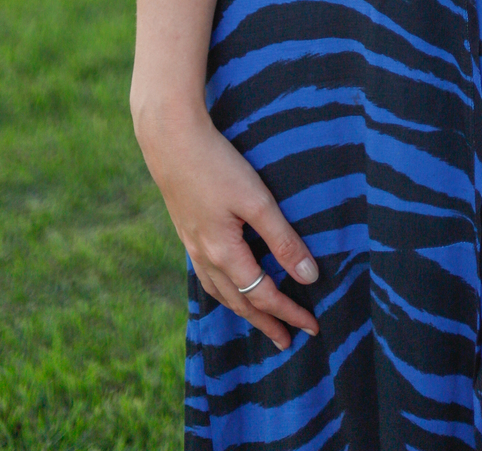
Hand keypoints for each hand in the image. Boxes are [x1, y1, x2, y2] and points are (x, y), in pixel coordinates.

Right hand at [135, 104, 319, 349]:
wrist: (170, 141)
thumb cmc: (217, 165)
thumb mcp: (256, 200)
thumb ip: (282, 238)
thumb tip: (308, 276)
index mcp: (224, 254)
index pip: (264, 296)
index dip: (289, 313)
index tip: (312, 326)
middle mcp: (205, 258)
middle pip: (240, 303)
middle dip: (266, 323)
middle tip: (288, 341)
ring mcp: (193, 247)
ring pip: (222, 293)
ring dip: (245, 311)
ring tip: (262, 321)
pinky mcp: (188, 233)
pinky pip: (209, 277)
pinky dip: (226, 291)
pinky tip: (231, 285)